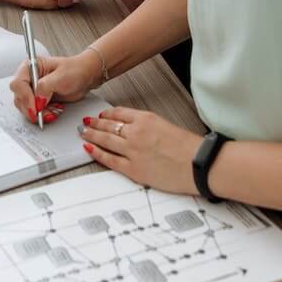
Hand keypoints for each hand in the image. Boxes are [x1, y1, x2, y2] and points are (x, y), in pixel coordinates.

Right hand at [10, 51, 100, 121]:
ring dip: (38, 113)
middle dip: (31, 108)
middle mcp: (29, 78)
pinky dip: (43, 115)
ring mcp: (32, 90)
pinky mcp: (38, 100)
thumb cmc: (75, 70)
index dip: (25, 97)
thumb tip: (37, 100)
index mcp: (30, 66)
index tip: (35, 106)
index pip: (18, 83)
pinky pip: (34, 112)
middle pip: (19, 98)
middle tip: (44, 113)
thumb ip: (46, 87)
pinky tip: (54, 110)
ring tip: (53, 111)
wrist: (85, 77)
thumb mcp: (61, 76)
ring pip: (25, 107)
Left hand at [79, 107, 200, 194]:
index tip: (100, 114)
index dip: (106, 113)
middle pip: (108, 125)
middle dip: (95, 123)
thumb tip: (132, 128)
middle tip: (85, 122)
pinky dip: (97, 153)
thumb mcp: (165, 125)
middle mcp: (136, 132)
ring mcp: (132, 151)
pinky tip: (89, 148)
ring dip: (92, 135)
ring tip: (83, 133)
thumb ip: (146, 125)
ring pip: (105, 140)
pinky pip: (110, 160)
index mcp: (145, 119)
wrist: (198, 164)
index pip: (119, 112)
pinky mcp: (133, 169)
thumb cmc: (188, 147)